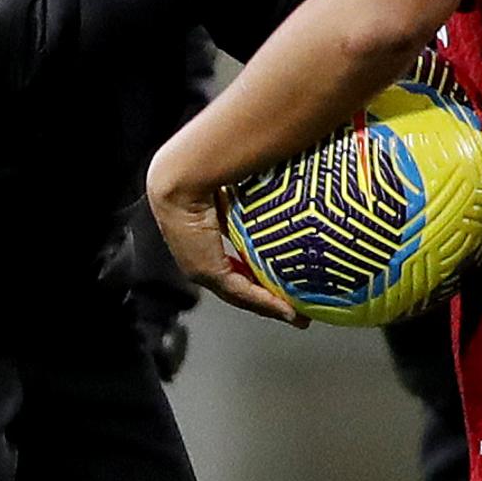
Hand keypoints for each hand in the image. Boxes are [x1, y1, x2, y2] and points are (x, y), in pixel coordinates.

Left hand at [144, 152, 298, 325]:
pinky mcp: (207, 271)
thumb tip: (291, 184)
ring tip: (296, 315)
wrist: (186, 171)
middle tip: (294, 309)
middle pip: (237, 285)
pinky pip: (241, 292)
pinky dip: (266, 302)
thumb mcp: (241, 186)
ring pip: (240, 294)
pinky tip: (287, 309)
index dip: (257, 274)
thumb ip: (258, 196)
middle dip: (267, 300)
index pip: (233, 261)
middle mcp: (198, 254)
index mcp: (202, 234)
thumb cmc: (211, 165)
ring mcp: (200, 266)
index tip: (282, 282)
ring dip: (270, 306)